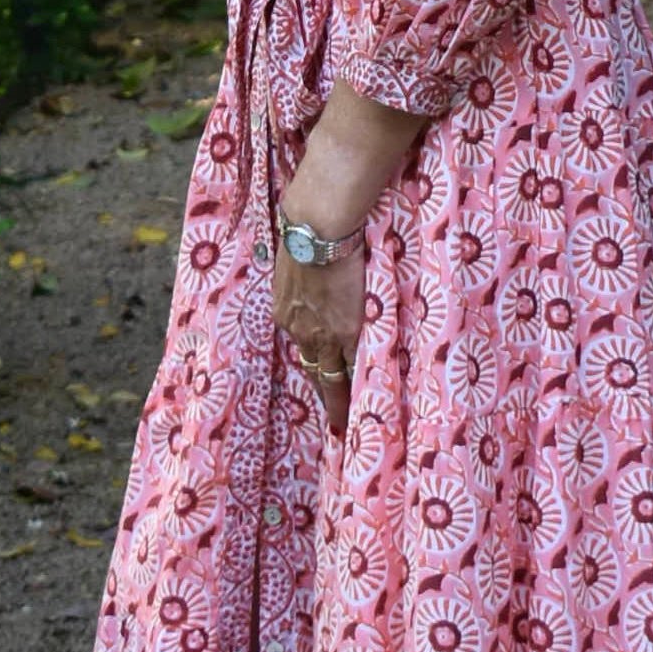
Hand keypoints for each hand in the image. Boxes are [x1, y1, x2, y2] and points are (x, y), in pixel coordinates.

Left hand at [270, 229, 364, 444]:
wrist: (318, 227)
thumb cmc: (309, 233)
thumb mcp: (297, 264)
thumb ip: (307, 282)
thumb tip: (317, 279)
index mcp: (287, 312)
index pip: (302, 347)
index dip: (313, 364)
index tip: (319, 378)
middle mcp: (300, 329)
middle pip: (313, 369)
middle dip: (323, 394)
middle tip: (332, 421)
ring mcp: (323, 334)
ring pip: (331, 376)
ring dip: (339, 400)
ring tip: (345, 424)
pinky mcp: (346, 331)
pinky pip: (353, 366)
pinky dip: (359, 385)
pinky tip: (366, 402)